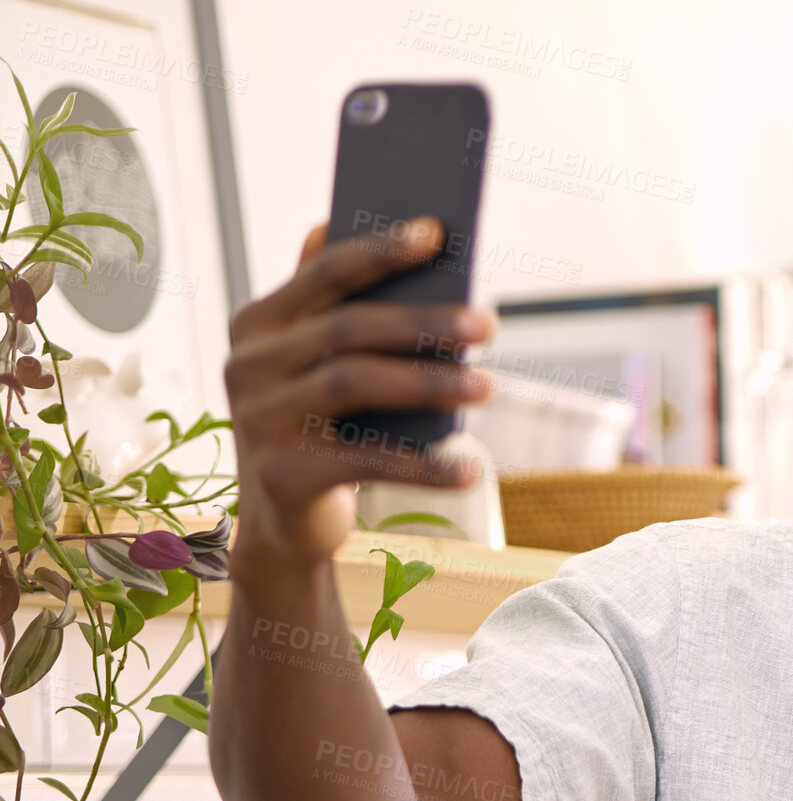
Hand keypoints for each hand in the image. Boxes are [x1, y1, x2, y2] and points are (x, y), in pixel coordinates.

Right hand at [223, 217, 497, 580]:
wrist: (284, 522)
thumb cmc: (320, 427)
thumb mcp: (320, 365)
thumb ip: (336, 306)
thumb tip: (357, 228)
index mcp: (258, 324)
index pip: (324, 275)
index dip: (379, 251)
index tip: (436, 232)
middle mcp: (247, 365)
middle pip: (348, 330)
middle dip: (423, 323)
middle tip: (487, 324)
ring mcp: (259, 420)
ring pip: (355, 385)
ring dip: (429, 384)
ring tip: (488, 386)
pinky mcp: (283, 474)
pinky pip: (367, 462)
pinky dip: (424, 467)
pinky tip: (470, 469)